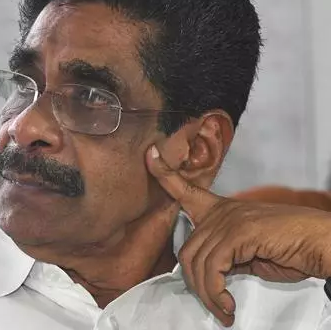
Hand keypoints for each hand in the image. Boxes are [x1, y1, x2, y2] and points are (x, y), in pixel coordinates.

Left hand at [146, 145, 330, 326]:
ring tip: (222, 310)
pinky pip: (213, 267)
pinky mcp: (238, 233)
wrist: (319, 243)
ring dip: (207, 293)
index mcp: (221, 209)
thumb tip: (210, 273)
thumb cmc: (289, 249)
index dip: (165, 173)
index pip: (186, 188)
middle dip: (195, 282)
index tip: (150, 155)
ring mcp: (228, 219)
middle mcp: (221, 211)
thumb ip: (225, 255)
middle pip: (187, 250)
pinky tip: (228, 306)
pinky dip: (217, 292)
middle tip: (213, 304)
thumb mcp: (249, 252)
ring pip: (198, 262)